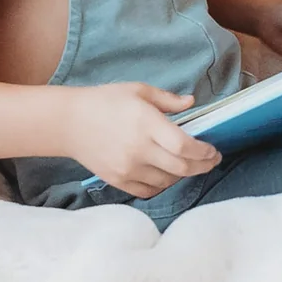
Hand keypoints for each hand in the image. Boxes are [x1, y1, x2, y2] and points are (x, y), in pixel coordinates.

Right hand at [64, 82, 220, 198]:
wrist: (68, 122)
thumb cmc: (105, 101)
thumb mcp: (138, 91)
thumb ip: (167, 99)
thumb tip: (191, 102)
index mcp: (146, 124)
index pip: (183, 146)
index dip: (203, 152)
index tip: (213, 150)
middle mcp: (138, 149)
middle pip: (181, 168)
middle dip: (202, 166)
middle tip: (211, 161)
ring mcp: (127, 168)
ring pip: (167, 181)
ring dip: (183, 175)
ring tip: (189, 165)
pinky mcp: (117, 180)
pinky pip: (148, 191)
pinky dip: (162, 185)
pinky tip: (167, 175)